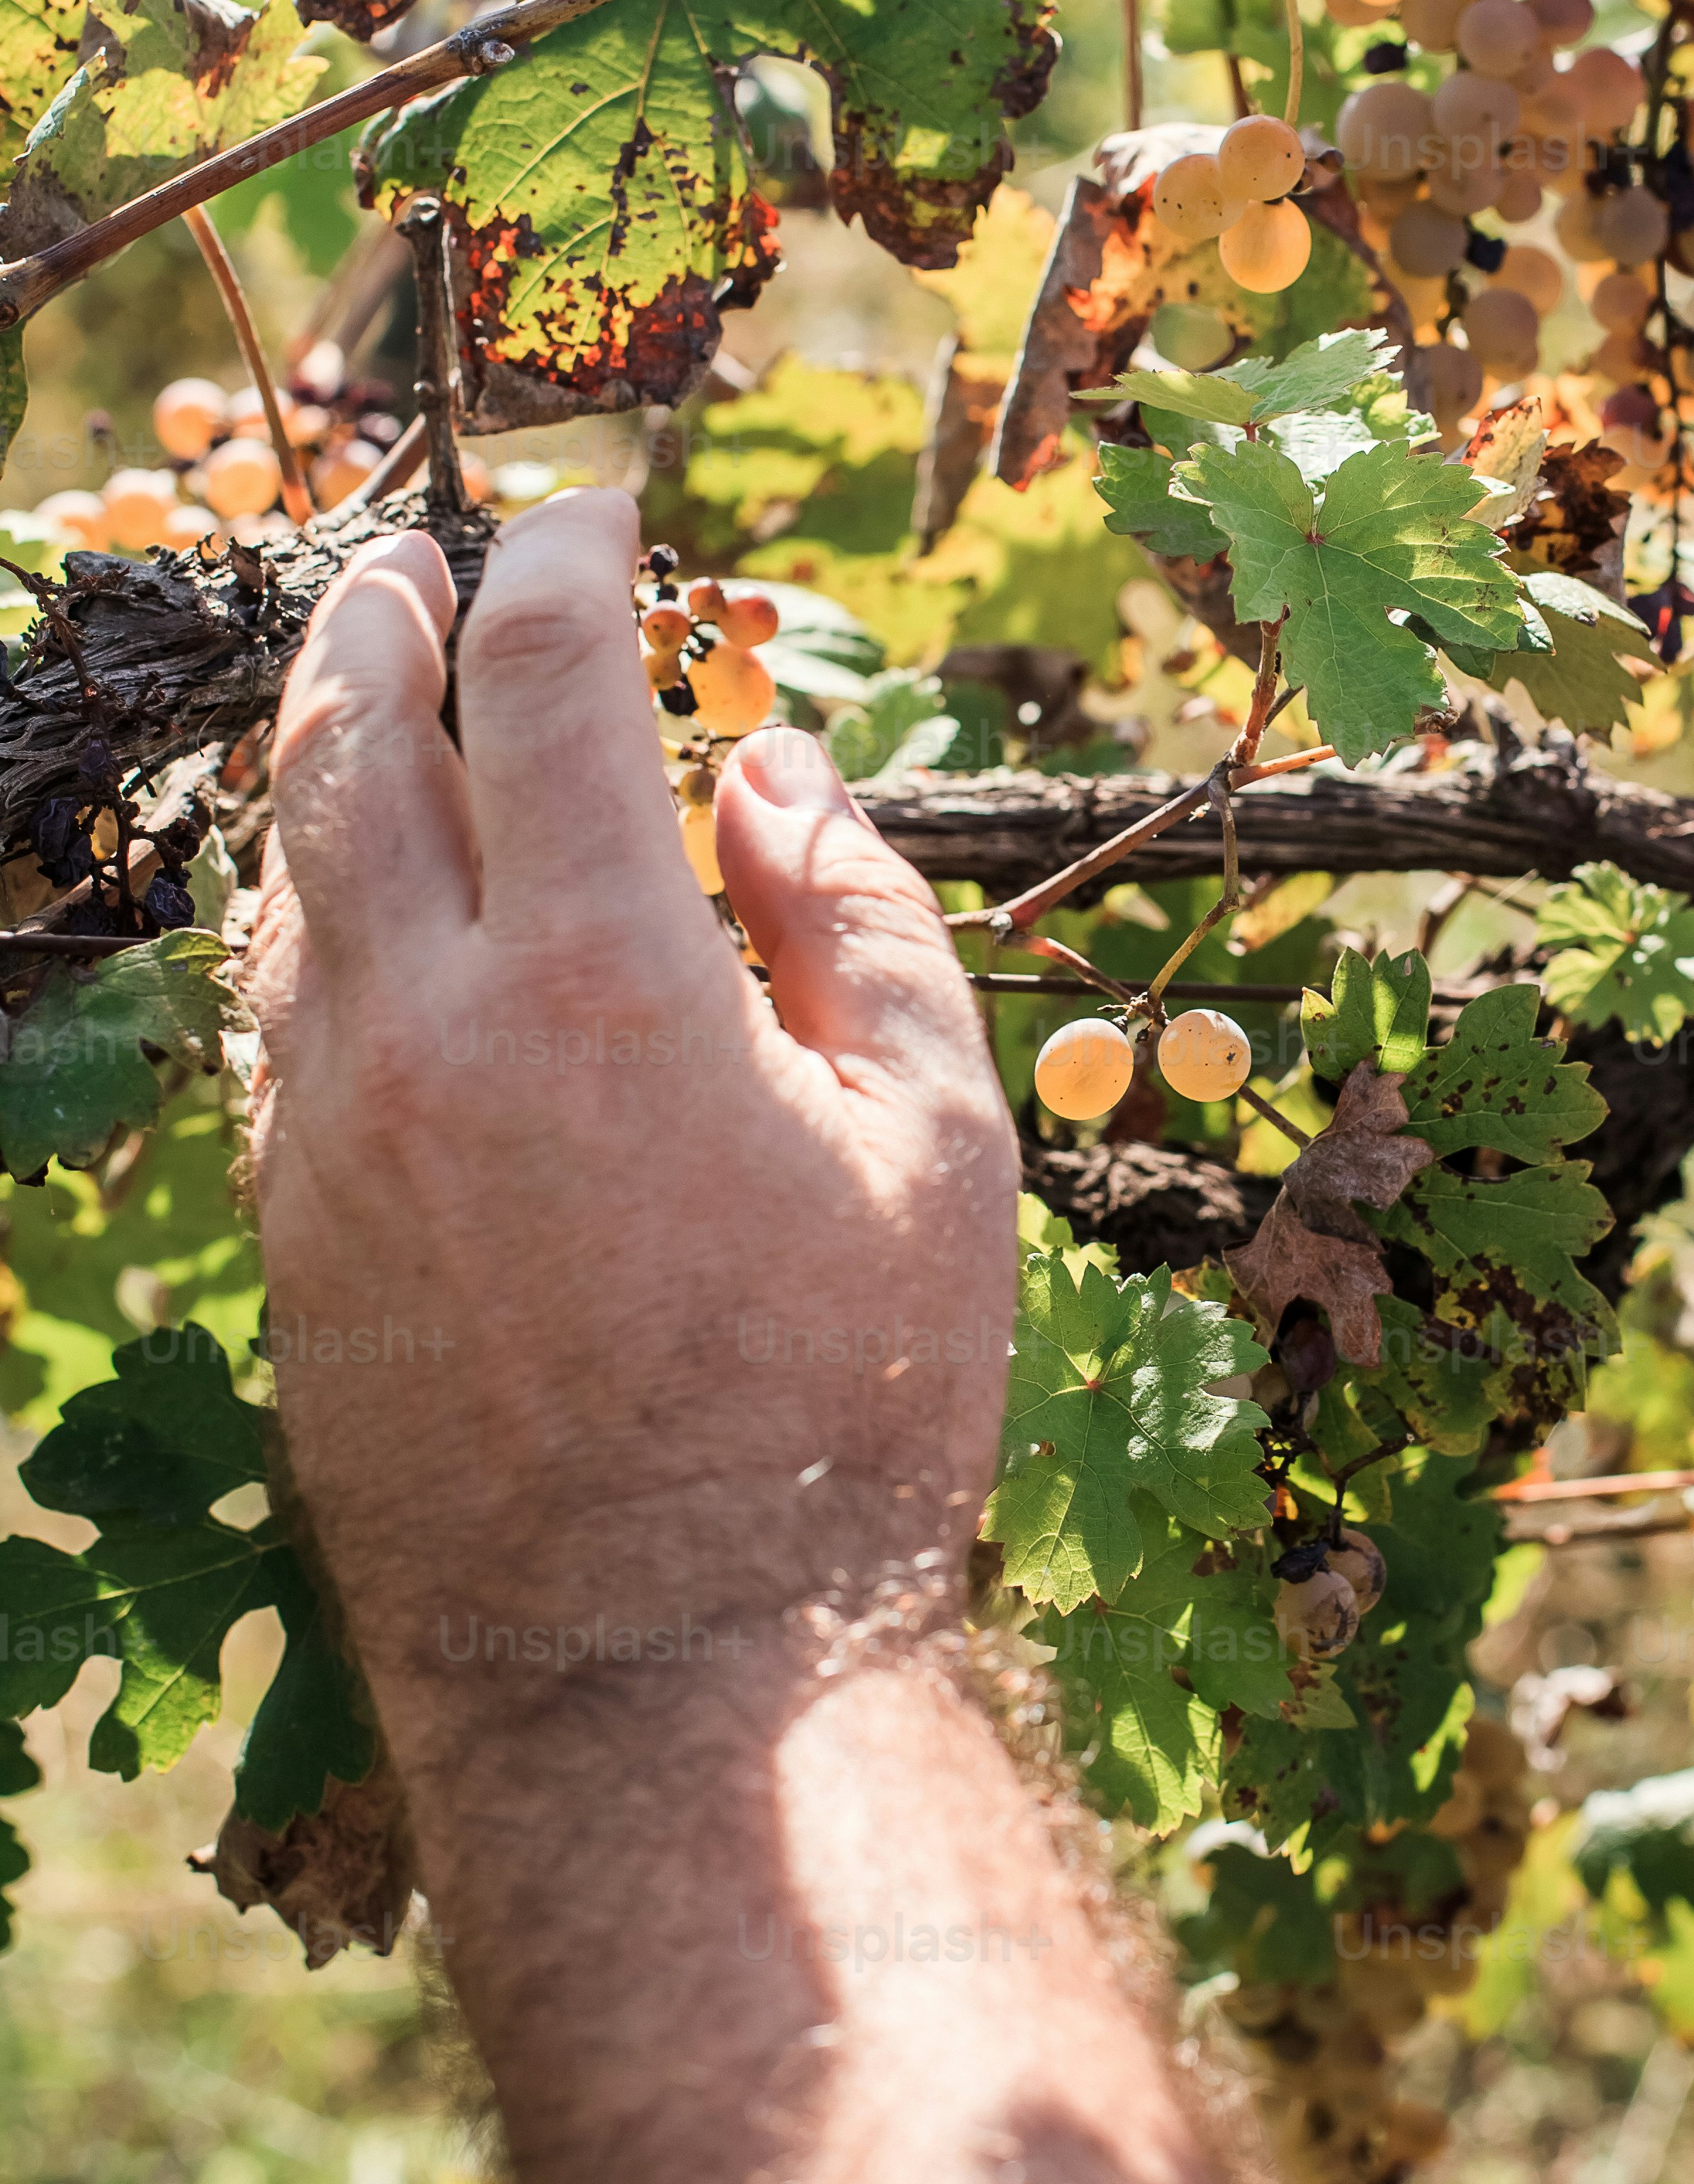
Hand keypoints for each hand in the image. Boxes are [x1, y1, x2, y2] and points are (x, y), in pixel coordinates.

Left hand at [244, 492, 1016, 1748]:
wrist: (667, 1673)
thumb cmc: (846, 1411)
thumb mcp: (933, 1148)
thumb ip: (853, 924)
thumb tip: (769, 776)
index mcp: (603, 982)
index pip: (540, 682)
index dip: (565, 560)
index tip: (597, 510)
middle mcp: (428, 1031)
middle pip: (350, 744)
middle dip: (381, 616)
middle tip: (417, 553)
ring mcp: (332, 1135)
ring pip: (285, 878)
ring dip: (321, 756)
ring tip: (365, 695)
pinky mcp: (293, 1233)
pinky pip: (272, 1017)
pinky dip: (307, 914)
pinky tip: (348, 906)